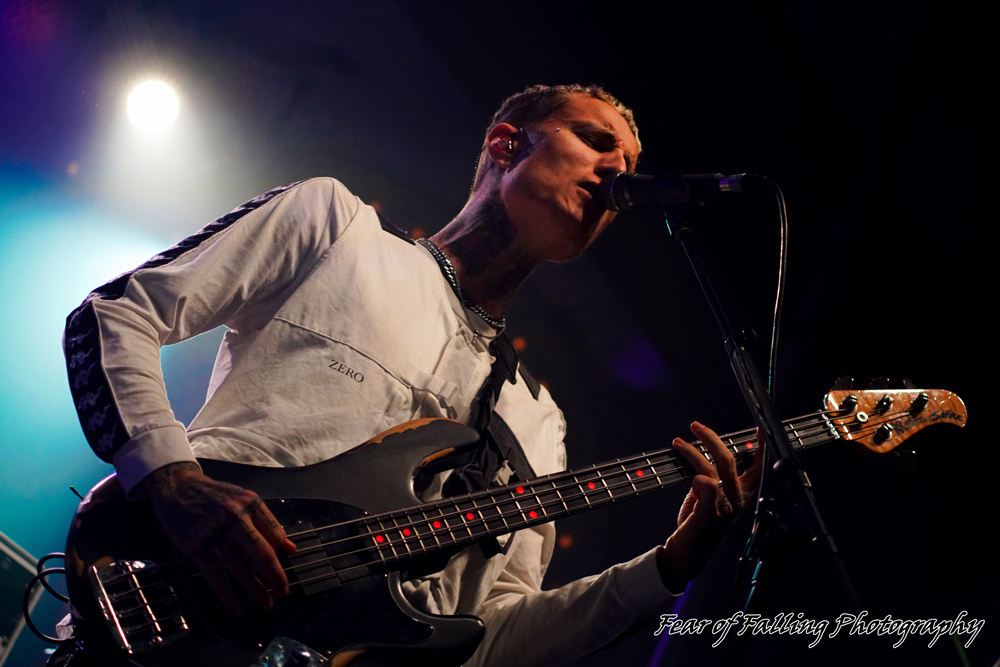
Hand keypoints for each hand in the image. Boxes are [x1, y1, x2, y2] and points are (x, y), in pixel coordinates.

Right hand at [143, 462, 295, 614]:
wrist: (178, 487)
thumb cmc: (216, 496)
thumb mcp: (244, 500)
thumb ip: (267, 523)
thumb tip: (291, 549)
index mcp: (250, 504)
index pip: (275, 533)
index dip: (281, 554)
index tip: (283, 568)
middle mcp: (234, 518)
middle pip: (261, 552)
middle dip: (275, 576)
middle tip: (284, 593)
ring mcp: (214, 534)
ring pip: (239, 568)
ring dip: (255, 590)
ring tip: (266, 604)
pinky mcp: (196, 549)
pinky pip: (215, 577)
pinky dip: (228, 596)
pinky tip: (238, 608)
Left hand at [656, 422, 763, 592]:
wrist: (689, 553)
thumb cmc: (699, 526)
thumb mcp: (710, 500)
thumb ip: (712, 482)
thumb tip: (703, 463)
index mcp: (741, 495)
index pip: (755, 468)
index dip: (759, 448)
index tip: (759, 431)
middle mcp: (736, 499)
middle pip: (729, 459)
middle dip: (711, 438)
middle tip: (696, 426)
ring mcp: (723, 506)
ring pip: (712, 468)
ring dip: (692, 451)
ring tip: (678, 443)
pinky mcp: (708, 512)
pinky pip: (706, 486)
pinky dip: (697, 478)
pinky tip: (691, 480)